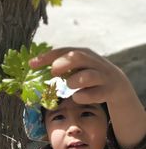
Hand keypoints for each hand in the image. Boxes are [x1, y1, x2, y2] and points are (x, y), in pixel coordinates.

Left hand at [29, 47, 145, 148]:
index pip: (63, 51)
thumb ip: (59, 67)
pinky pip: (95, 94)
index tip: (32, 64)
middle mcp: (93, 61)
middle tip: (53, 71)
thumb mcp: (76, 67)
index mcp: (83, 53)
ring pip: (88, 76)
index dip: (46, 57)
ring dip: (74, 81)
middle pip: (78, 57)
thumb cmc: (88, 74)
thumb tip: (33, 68)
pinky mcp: (108, 90)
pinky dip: (84, 96)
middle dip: (63, 63)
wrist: (115, 84)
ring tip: (68, 85)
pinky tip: (77, 97)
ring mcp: (102, 75)